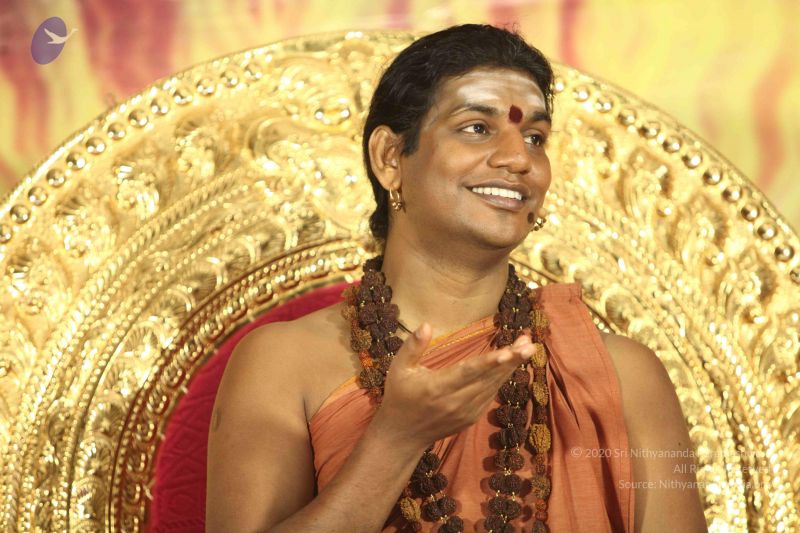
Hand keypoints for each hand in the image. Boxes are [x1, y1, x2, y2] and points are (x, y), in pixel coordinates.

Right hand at [372, 322, 534, 448]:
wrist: (403, 435)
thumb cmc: (400, 396)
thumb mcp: (398, 369)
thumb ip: (412, 346)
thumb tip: (426, 325)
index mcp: (436, 388)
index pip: (467, 372)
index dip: (489, 362)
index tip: (509, 352)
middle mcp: (455, 402)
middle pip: (488, 378)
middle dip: (511, 360)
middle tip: (530, 343)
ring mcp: (466, 412)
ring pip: (493, 386)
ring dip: (511, 367)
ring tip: (527, 347)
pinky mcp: (471, 418)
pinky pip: (490, 394)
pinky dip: (502, 378)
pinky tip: (512, 363)